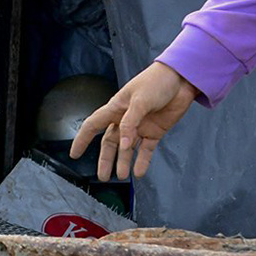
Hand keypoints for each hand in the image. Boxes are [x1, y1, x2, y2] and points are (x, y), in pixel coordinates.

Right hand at [69, 62, 199, 180]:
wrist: (181, 79)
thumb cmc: (157, 81)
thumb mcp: (140, 100)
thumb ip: (131, 123)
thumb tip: (123, 145)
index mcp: (116, 108)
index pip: (93, 125)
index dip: (82, 139)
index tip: (74, 154)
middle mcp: (125, 119)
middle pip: (110, 142)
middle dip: (106, 159)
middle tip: (103, 176)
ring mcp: (140, 126)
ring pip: (127, 149)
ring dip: (123, 162)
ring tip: (122, 176)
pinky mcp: (155, 131)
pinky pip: (146, 150)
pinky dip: (142, 161)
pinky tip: (139, 172)